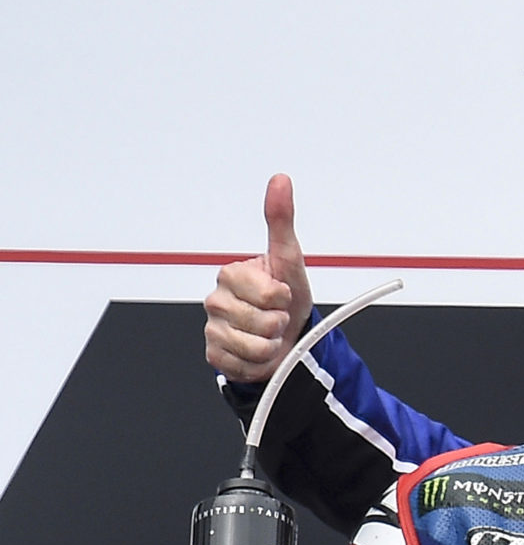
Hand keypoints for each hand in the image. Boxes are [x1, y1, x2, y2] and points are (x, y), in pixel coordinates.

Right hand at [204, 173, 312, 384]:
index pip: (268, 294)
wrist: (284, 339)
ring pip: (254, 346)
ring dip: (271, 345)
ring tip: (269, 335)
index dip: (284, 299)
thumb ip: (281, 221)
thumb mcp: (289, 260)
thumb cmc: (287, 299)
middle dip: (279, 323)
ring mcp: (212, 328)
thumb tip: (280, 179)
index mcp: (231, 275)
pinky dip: (258, 363)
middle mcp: (216, 300)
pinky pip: (243, 365)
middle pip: (261, 321)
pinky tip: (256, 352)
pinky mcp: (214, 355)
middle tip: (277, 318)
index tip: (282, 295)